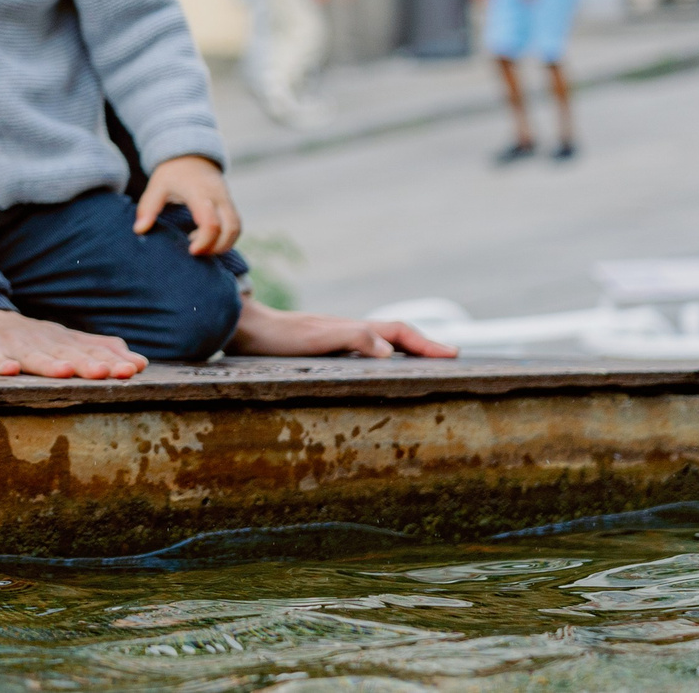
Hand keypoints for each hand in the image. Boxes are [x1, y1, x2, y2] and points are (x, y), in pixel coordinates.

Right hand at [0, 308, 145, 377]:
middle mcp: (41, 340)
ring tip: (65, 371)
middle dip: (85, 362)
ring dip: (48, 363)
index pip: (89, 350)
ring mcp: (11, 344)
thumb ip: (101, 351)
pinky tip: (9, 370)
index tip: (133, 369)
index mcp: (62, 340)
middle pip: (65, 352)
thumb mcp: (66, 343)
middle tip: (106, 372)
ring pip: (31, 355)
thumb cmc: (30, 340)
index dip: (110, 359)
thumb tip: (141, 362)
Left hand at [135, 155, 240, 255]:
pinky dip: (226, 238)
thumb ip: (148, 207)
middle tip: (195, 253)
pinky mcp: (230, 205)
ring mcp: (227, 200)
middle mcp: (218, 197)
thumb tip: (139, 230)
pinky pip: (236, 226)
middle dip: (217, 247)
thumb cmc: (173, 173)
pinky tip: (206, 240)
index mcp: (199, 192)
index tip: (191, 251)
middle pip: (231, 228)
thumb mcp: (157, 186)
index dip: (204, 241)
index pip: (210, 222)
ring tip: (201, 248)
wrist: (192, 157)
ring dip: (223, 244)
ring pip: (237, 228)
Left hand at [229, 299, 458, 358]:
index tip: (454, 355)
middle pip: (395, 335)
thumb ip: (351, 337)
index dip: (426, 343)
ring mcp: (336, 339)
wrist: (244, 328)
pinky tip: (380, 369)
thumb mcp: (315, 338)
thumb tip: (388, 349)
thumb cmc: (277, 336)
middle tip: (449, 359)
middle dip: (424, 346)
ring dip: (406, 351)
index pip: (398, 333)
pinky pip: (364, 351)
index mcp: (352, 328)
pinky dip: (382, 358)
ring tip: (426, 364)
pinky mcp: (323, 348)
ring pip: (380, 343)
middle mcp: (347, 331)